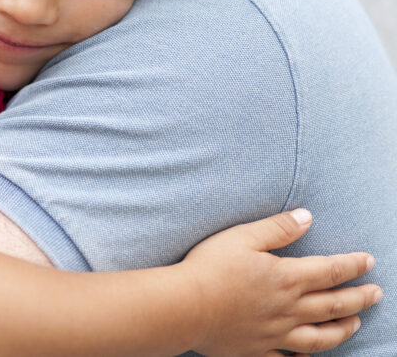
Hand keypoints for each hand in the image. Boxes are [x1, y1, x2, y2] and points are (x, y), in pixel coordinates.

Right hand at [183, 209, 381, 355]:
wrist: (184, 307)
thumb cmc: (209, 268)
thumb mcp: (241, 237)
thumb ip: (277, 228)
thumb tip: (307, 217)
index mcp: (286, 278)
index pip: (331, 270)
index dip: (353, 265)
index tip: (370, 261)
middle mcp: (288, 309)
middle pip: (334, 305)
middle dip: (359, 298)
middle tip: (376, 294)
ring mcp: (276, 334)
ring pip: (320, 337)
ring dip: (342, 330)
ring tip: (354, 324)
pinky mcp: (257, 350)